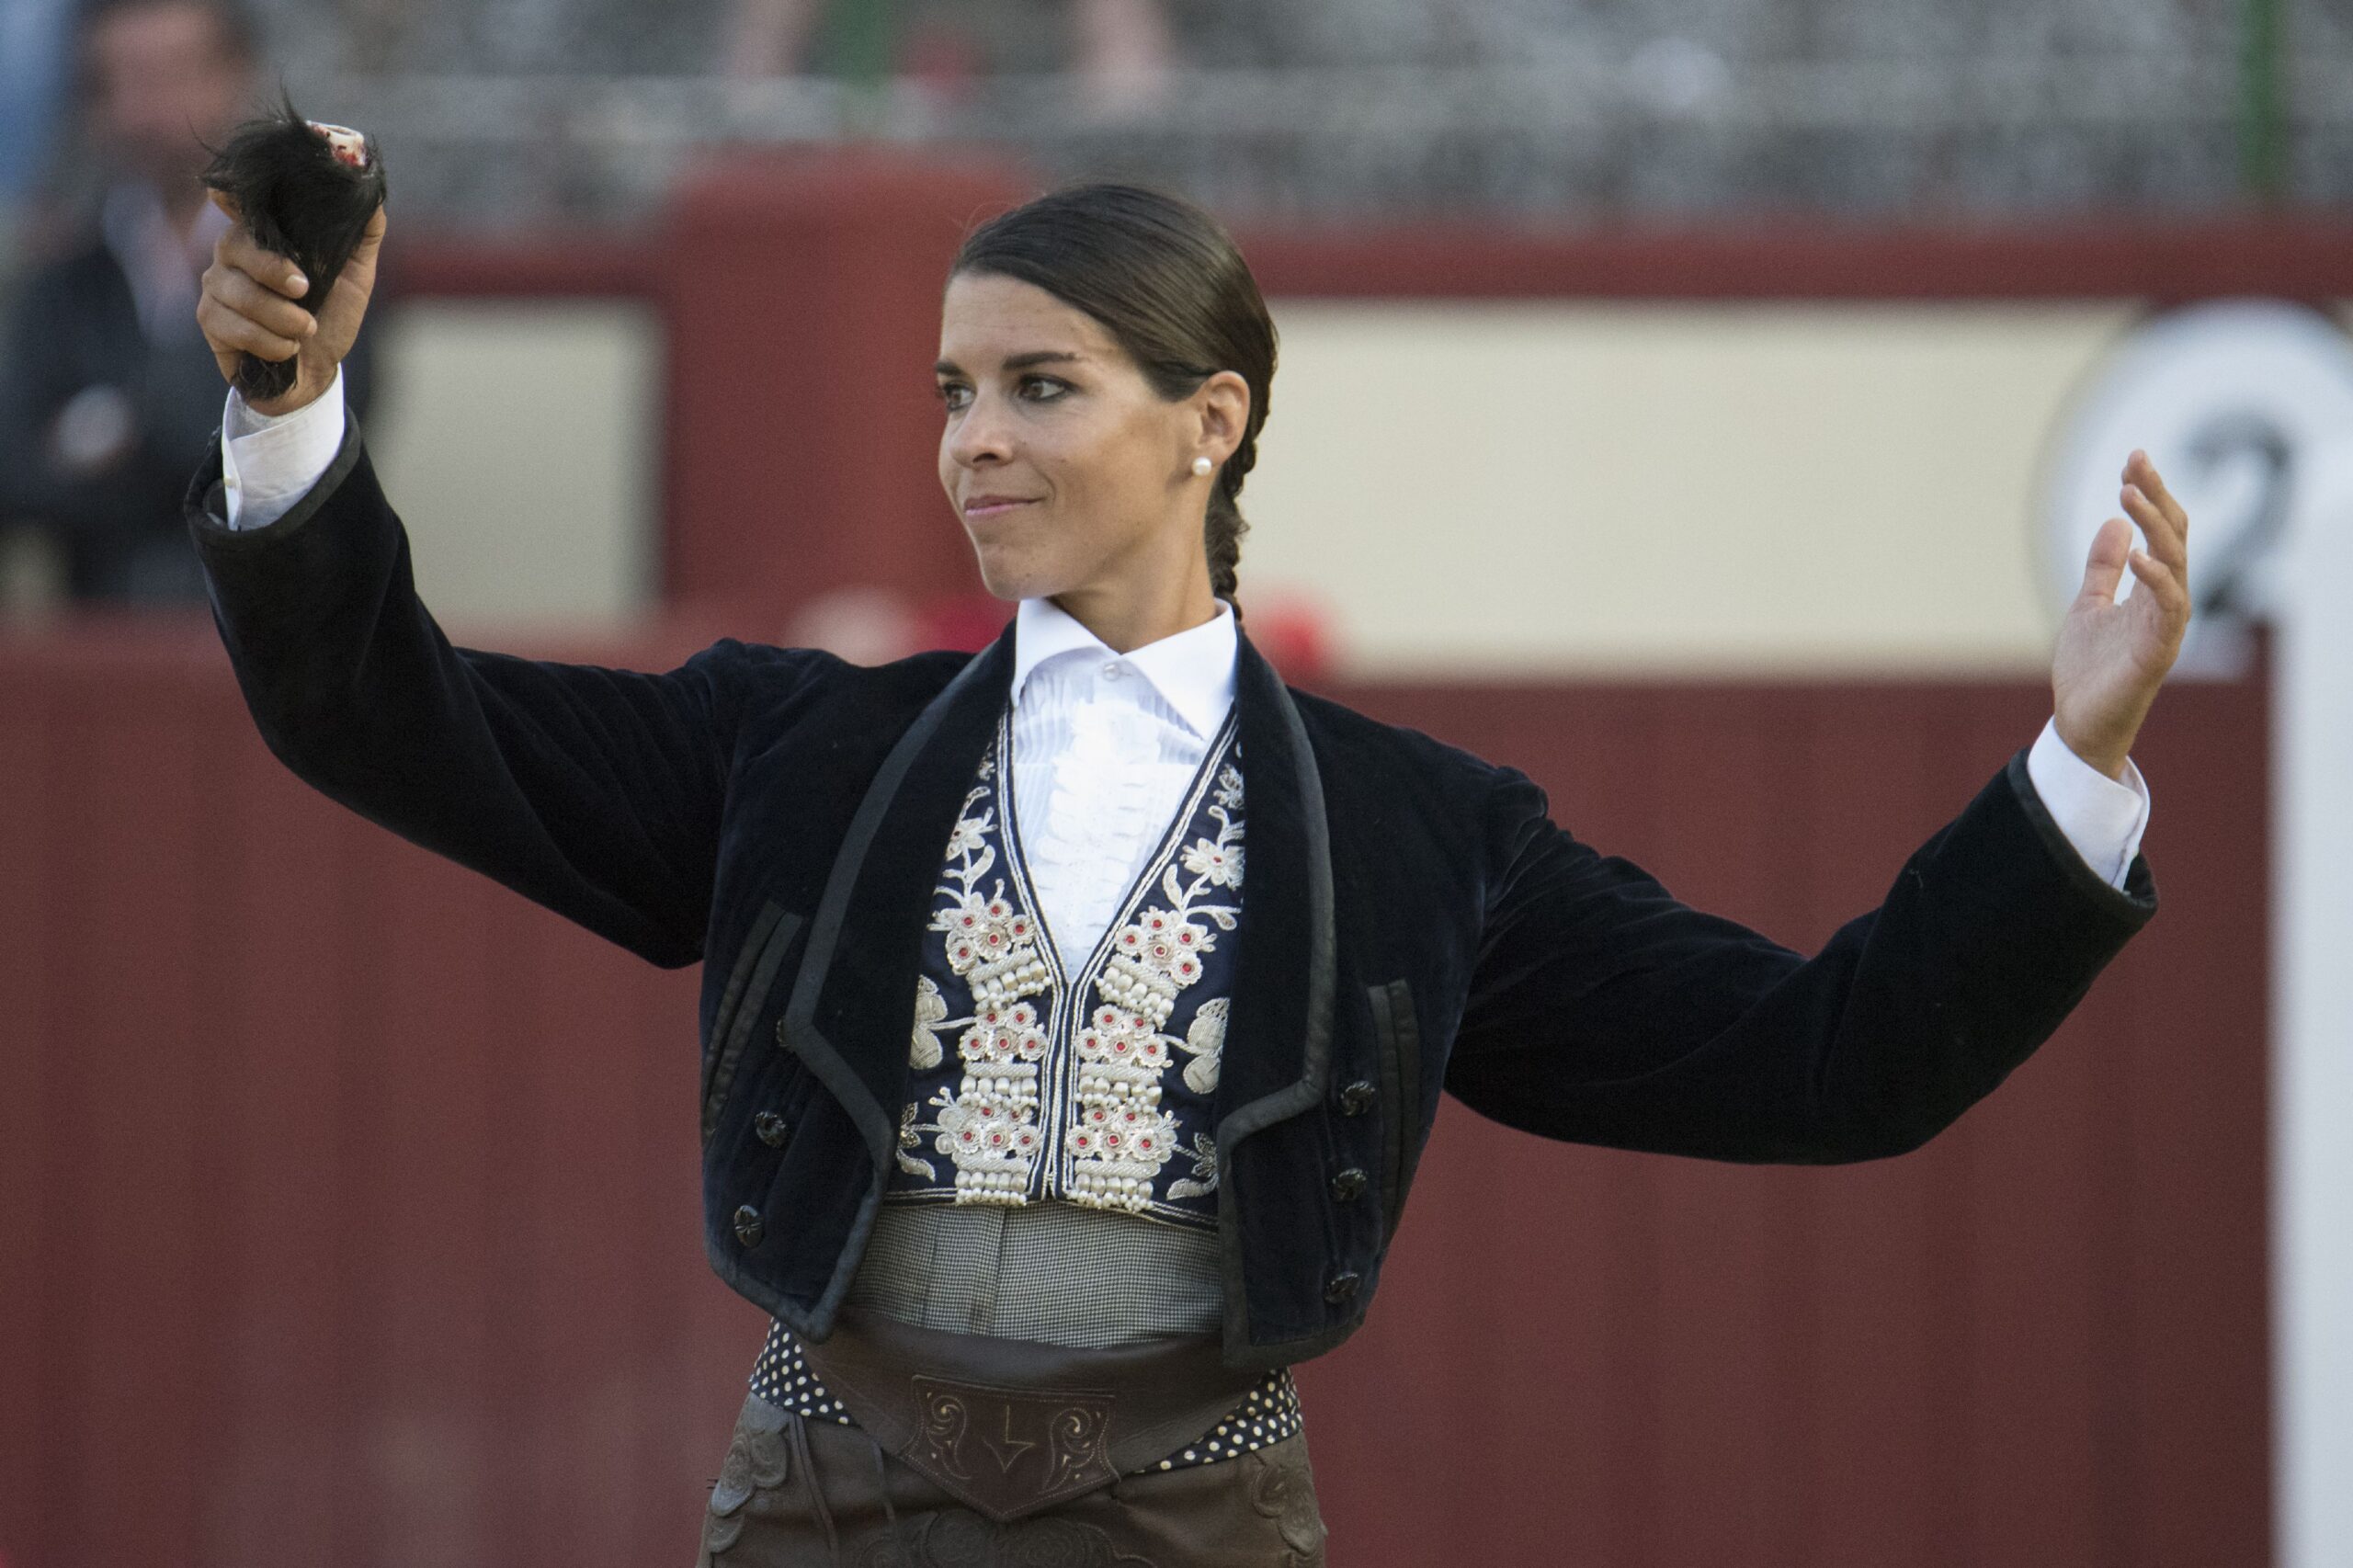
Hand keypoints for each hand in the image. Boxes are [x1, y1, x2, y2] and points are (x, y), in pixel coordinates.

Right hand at [196, 191, 386, 416]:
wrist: (317, 370)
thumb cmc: (330, 315)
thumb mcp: (355, 275)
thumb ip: (361, 236)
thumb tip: (371, 198)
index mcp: (263, 234)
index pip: (239, 204)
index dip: (230, 198)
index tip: (223, 195)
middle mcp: (232, 252)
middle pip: (237, 246)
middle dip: (276, 272)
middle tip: (306, 291)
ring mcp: (216, 284)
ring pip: (243, 294)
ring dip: (284, 319)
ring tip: (306, 329)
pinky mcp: (210, 318)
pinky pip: (236, 327)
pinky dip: (271, 343)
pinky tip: (286, 349)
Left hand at [2051, 449, 2190, 779]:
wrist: (2080, 721)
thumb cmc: (2090, 668)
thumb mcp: (2088, 605)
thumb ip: (2103, 568)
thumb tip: (2115, 524)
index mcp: (2152, 589)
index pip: (2161, 531)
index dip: (2150, 495)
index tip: (2133, 460)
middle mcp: (2166, 602)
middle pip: (2173, 537)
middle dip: (2156, 498)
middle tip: (2136, 463)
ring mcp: (2166, 625)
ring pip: (2175, 564)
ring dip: (2154, 527)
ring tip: (2129, 496)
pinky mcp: (2158, 650)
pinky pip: (2168, 608)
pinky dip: (2156, 579)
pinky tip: (2139, 555)